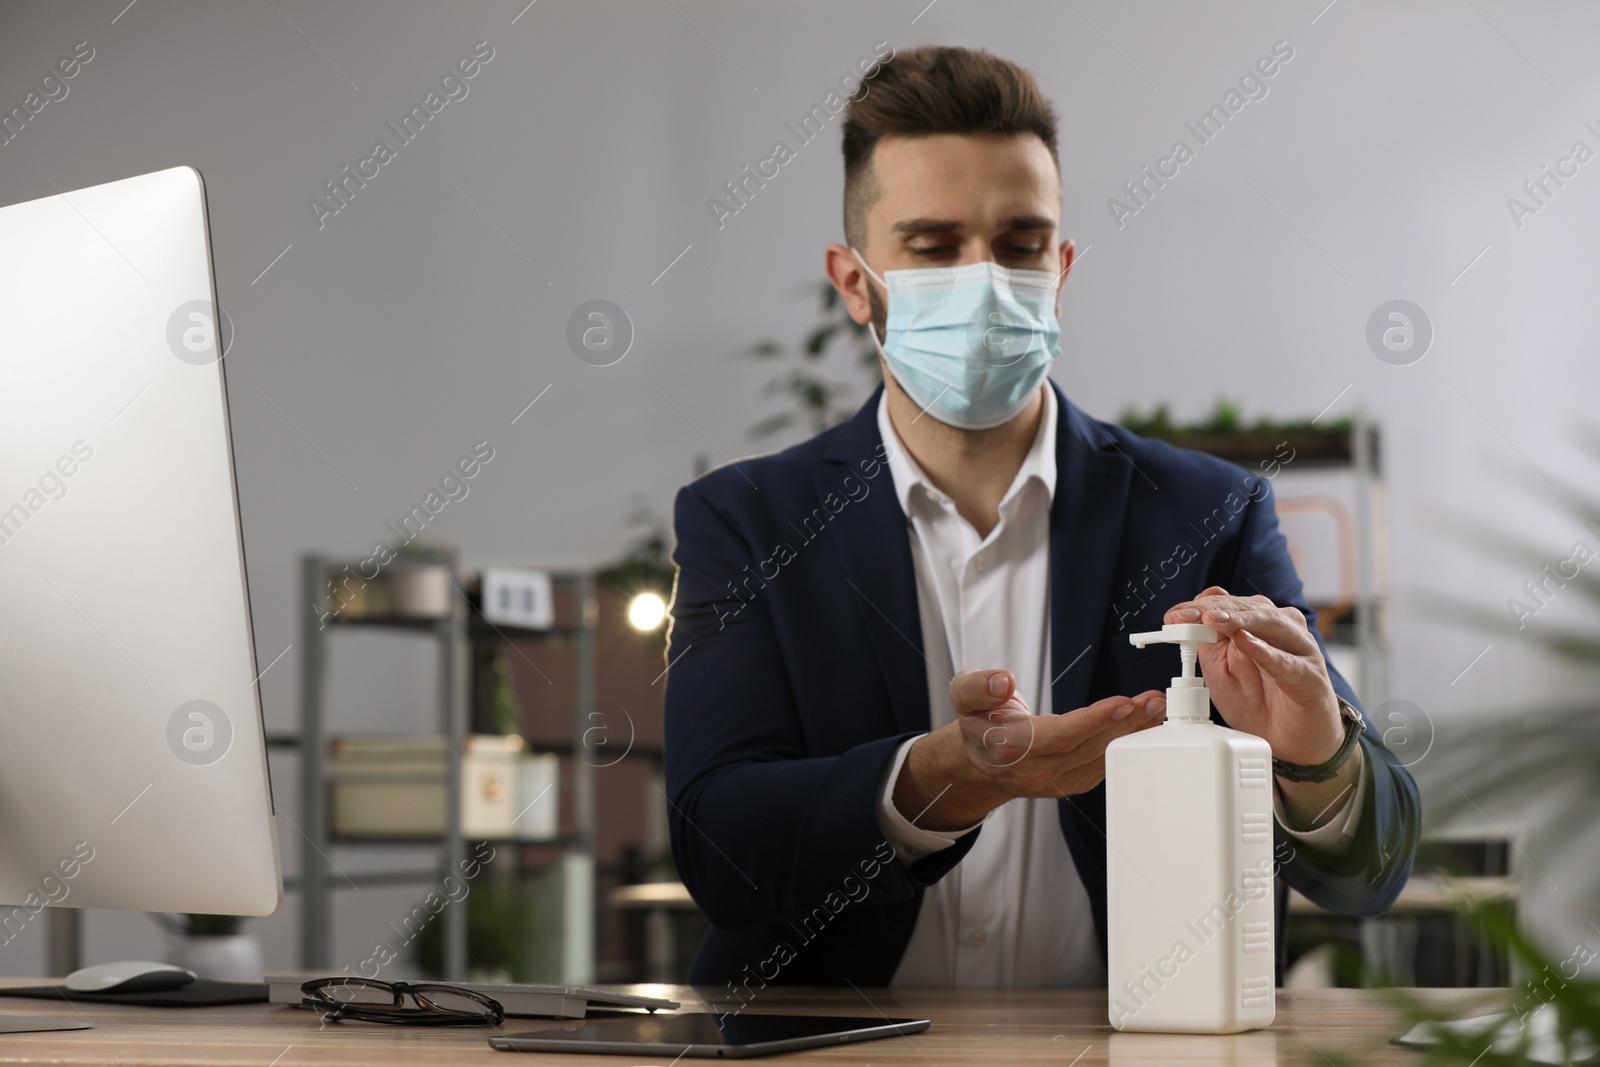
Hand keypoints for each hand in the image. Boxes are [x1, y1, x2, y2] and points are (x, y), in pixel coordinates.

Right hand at [893, 668, 1165, 831]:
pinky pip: (1103, 764)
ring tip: (1156, 709)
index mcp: (1009, 748)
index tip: (1122, 705)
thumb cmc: (979, 724)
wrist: (980, 762)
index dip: (1093, 721)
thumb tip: (1002, 681)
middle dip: (1125, 723)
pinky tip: (1143, 726)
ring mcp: (1055, 781)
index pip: (1058, 735)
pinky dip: (1125, 744)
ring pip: (1100, 755)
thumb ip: (978, 686)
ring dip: (1132, 732)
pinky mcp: (1071, 783)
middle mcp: (1036, 770)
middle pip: (1087, 746)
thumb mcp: (964, 695)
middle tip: (1154, 702)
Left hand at [1164, 587, 1357, 828]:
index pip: (1229, 605)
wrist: (1289, 743)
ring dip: (1240, 620)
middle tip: (1189, 616)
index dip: (1200, 608)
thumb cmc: (1256, 702)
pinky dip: (1265, 652)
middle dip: (1215, 610)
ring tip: (1214, 620)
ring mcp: (1301, 651)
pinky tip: (1245, 643)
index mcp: (1259, 623)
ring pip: (1272, 625)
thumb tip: (1201, 610)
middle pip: (1250, 609)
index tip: (1175, 615)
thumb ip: (1209, 642)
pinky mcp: (1311, 677)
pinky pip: (1288, 663)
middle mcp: (1283, 629)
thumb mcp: (1220, 670)